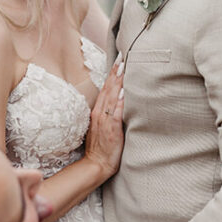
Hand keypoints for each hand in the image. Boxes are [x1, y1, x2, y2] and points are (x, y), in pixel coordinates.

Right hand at [84, 56, 124, 179]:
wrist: (96, 164)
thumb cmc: (101, 148)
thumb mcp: (103, 128)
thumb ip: (109, 115)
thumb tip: (119, 103)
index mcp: (98, 112)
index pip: (106, 89)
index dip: (112, 75)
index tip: (118, 61)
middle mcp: (100, 113)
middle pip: (108, 89)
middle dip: (115, 72)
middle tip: (122, 57)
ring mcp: (105, 120)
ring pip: (112, 96)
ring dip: (118, 81)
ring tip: (124, 67)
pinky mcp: (112, 129)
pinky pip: (116, 112)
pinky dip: (120, 101)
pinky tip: (125, 91)